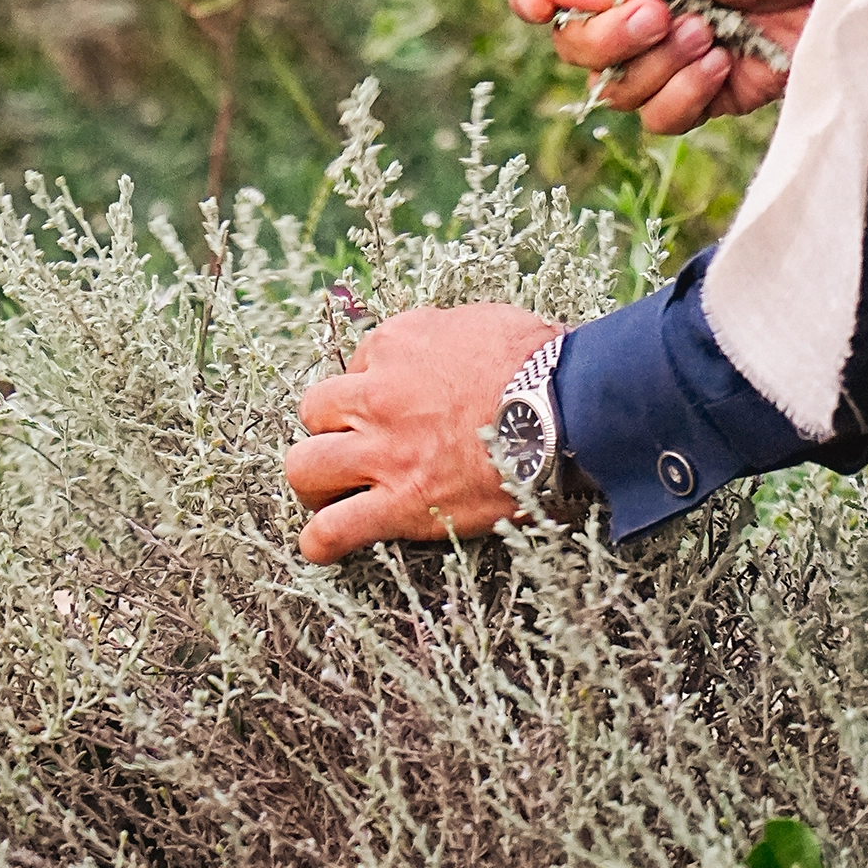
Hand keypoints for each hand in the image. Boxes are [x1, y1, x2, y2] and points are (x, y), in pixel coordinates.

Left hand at [284, 302, 557, 562]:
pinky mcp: (400, 503)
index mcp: (397, 343)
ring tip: (327, 492)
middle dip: (328, 428)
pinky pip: (335, 529)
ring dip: (314, 480)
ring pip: (307, 467)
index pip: (357, 364)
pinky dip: (321, 542)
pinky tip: (320, 546)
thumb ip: (445, 334)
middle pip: (315, 411)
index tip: (395, 400)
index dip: (372, 384)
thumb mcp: (481, 320)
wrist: (561, 408)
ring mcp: (383, 452)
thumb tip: (448, 346)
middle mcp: (377, 395)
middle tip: (350, 443)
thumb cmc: (536, 360)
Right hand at [508, 0, 833, 134]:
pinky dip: (686, 93)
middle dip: (610, 36)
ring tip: (709, 32)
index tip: (538, 2)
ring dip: (659, 63)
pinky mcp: (704, 97)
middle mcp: (638, 11)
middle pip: (574, 48)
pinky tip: (724, 61)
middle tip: (661, 12)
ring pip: (614, 91)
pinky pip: (660, 119)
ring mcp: (669, 59)